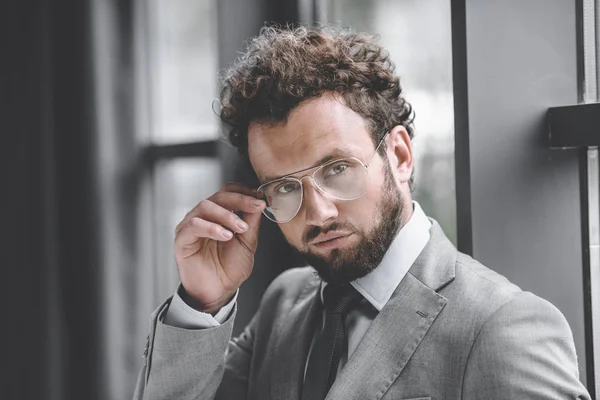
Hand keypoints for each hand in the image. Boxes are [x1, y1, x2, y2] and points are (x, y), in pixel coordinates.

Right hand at [174, 182, 265, 313]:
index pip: (227, 192)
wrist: (219, 292)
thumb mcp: (247, 242)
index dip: (243, 191)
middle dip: (239, 200)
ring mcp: (190, 226)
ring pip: (205, 207)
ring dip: (226, 215)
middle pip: (218, 196)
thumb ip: (251, 221)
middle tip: (255, 207)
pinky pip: (194, 225)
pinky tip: (226, 236)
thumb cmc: (230, 268)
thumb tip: (259, 201)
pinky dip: (212, 228)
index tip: (259, 197)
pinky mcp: (182, 240)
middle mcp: (202, 217)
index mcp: (217, 215)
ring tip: (240, 228)